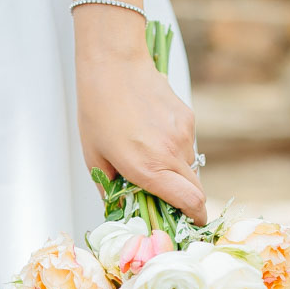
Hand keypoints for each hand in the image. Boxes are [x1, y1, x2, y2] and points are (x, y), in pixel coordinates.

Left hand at [73, 9, 206, 224]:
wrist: (114, 64)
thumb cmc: (97, 109)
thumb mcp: (94, 156)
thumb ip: (110, 188)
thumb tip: (120, 207)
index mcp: (148, 167)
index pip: (190, 201)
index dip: (195, 217)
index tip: (192, 224)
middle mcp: (171, 153)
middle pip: (194, 189)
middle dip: (184, 200)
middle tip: (164, 198)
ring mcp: (183, 134)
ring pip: (189, 165)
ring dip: (175, 171)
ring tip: (148, 156)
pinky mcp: (187, 117)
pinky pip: (186, 143)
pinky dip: (173, 148)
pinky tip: (152, 134)